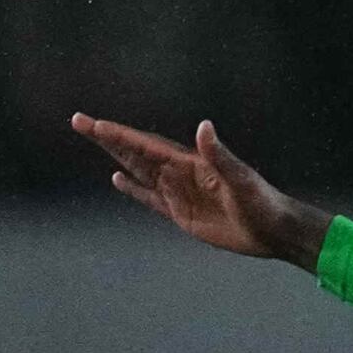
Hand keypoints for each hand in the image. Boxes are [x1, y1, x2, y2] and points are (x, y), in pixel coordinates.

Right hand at [77, 114, 325, 266]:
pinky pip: (151, 198)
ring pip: (139, 171)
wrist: (274, 231)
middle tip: (78, 121)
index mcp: (191, 162)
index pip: (146, 145)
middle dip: (107, 138)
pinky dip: (133, 189)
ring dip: (116, 156)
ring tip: (94, 139)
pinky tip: (117, 179)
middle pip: (135, 152)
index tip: (93, 124)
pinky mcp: (181, 213)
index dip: (119, 134)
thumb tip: (204, 126)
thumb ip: (219, 155)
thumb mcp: (240, 178)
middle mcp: (181, 174)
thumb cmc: (262, 202)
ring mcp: (179, 193)